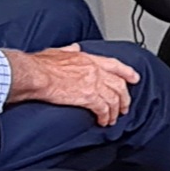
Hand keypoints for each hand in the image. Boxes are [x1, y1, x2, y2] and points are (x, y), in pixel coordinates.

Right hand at [5, 45, 140, 125]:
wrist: (35, 74)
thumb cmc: (40, 65)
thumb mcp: (58, 51)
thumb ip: (69, 51)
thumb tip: (74, 48)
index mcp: (89, 59)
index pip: (115, 65)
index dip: (127, 72)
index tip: (135, 78)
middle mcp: (95, 71)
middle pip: (119, 85)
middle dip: (124, 98)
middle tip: (125, 107)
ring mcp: (93, 84)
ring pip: (114, 99)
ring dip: (115, 111)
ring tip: (112, 119)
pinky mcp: (88, 98)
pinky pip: (104, 110)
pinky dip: (105, 117)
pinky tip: (102, 122)